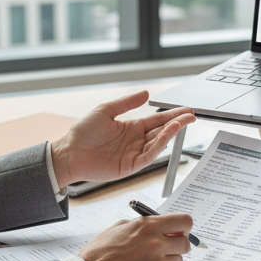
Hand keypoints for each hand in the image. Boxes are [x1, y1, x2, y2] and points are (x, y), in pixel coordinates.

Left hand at [50, 90, 194, 188]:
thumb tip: (146, 93)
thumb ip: (126, 102)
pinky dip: (159, 147)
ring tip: (180, 123)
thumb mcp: (105, 110)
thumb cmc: (82, 132)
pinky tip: (165, 136)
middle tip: (192, 116)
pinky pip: (148, 156)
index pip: (157, 120)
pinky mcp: (130, 166)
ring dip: (170, 133)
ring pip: (158, 143)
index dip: (172, 115)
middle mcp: (136, 140)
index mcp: (132, 127)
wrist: (69, 153)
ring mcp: (134, 154)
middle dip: (178, 123)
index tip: (186, 110)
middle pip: (162, 131)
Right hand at [78, 213, 193, 260]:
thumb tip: (159, 226)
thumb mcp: (119, 227)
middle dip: (178, 245)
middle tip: (168, 247)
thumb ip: (142, 225)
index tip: (180, 231)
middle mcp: (156, 244)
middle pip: (185, 243)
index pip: (184, 222)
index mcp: (148, 227)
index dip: (184, 227)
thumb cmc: (99, 252)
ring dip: (168, 260)